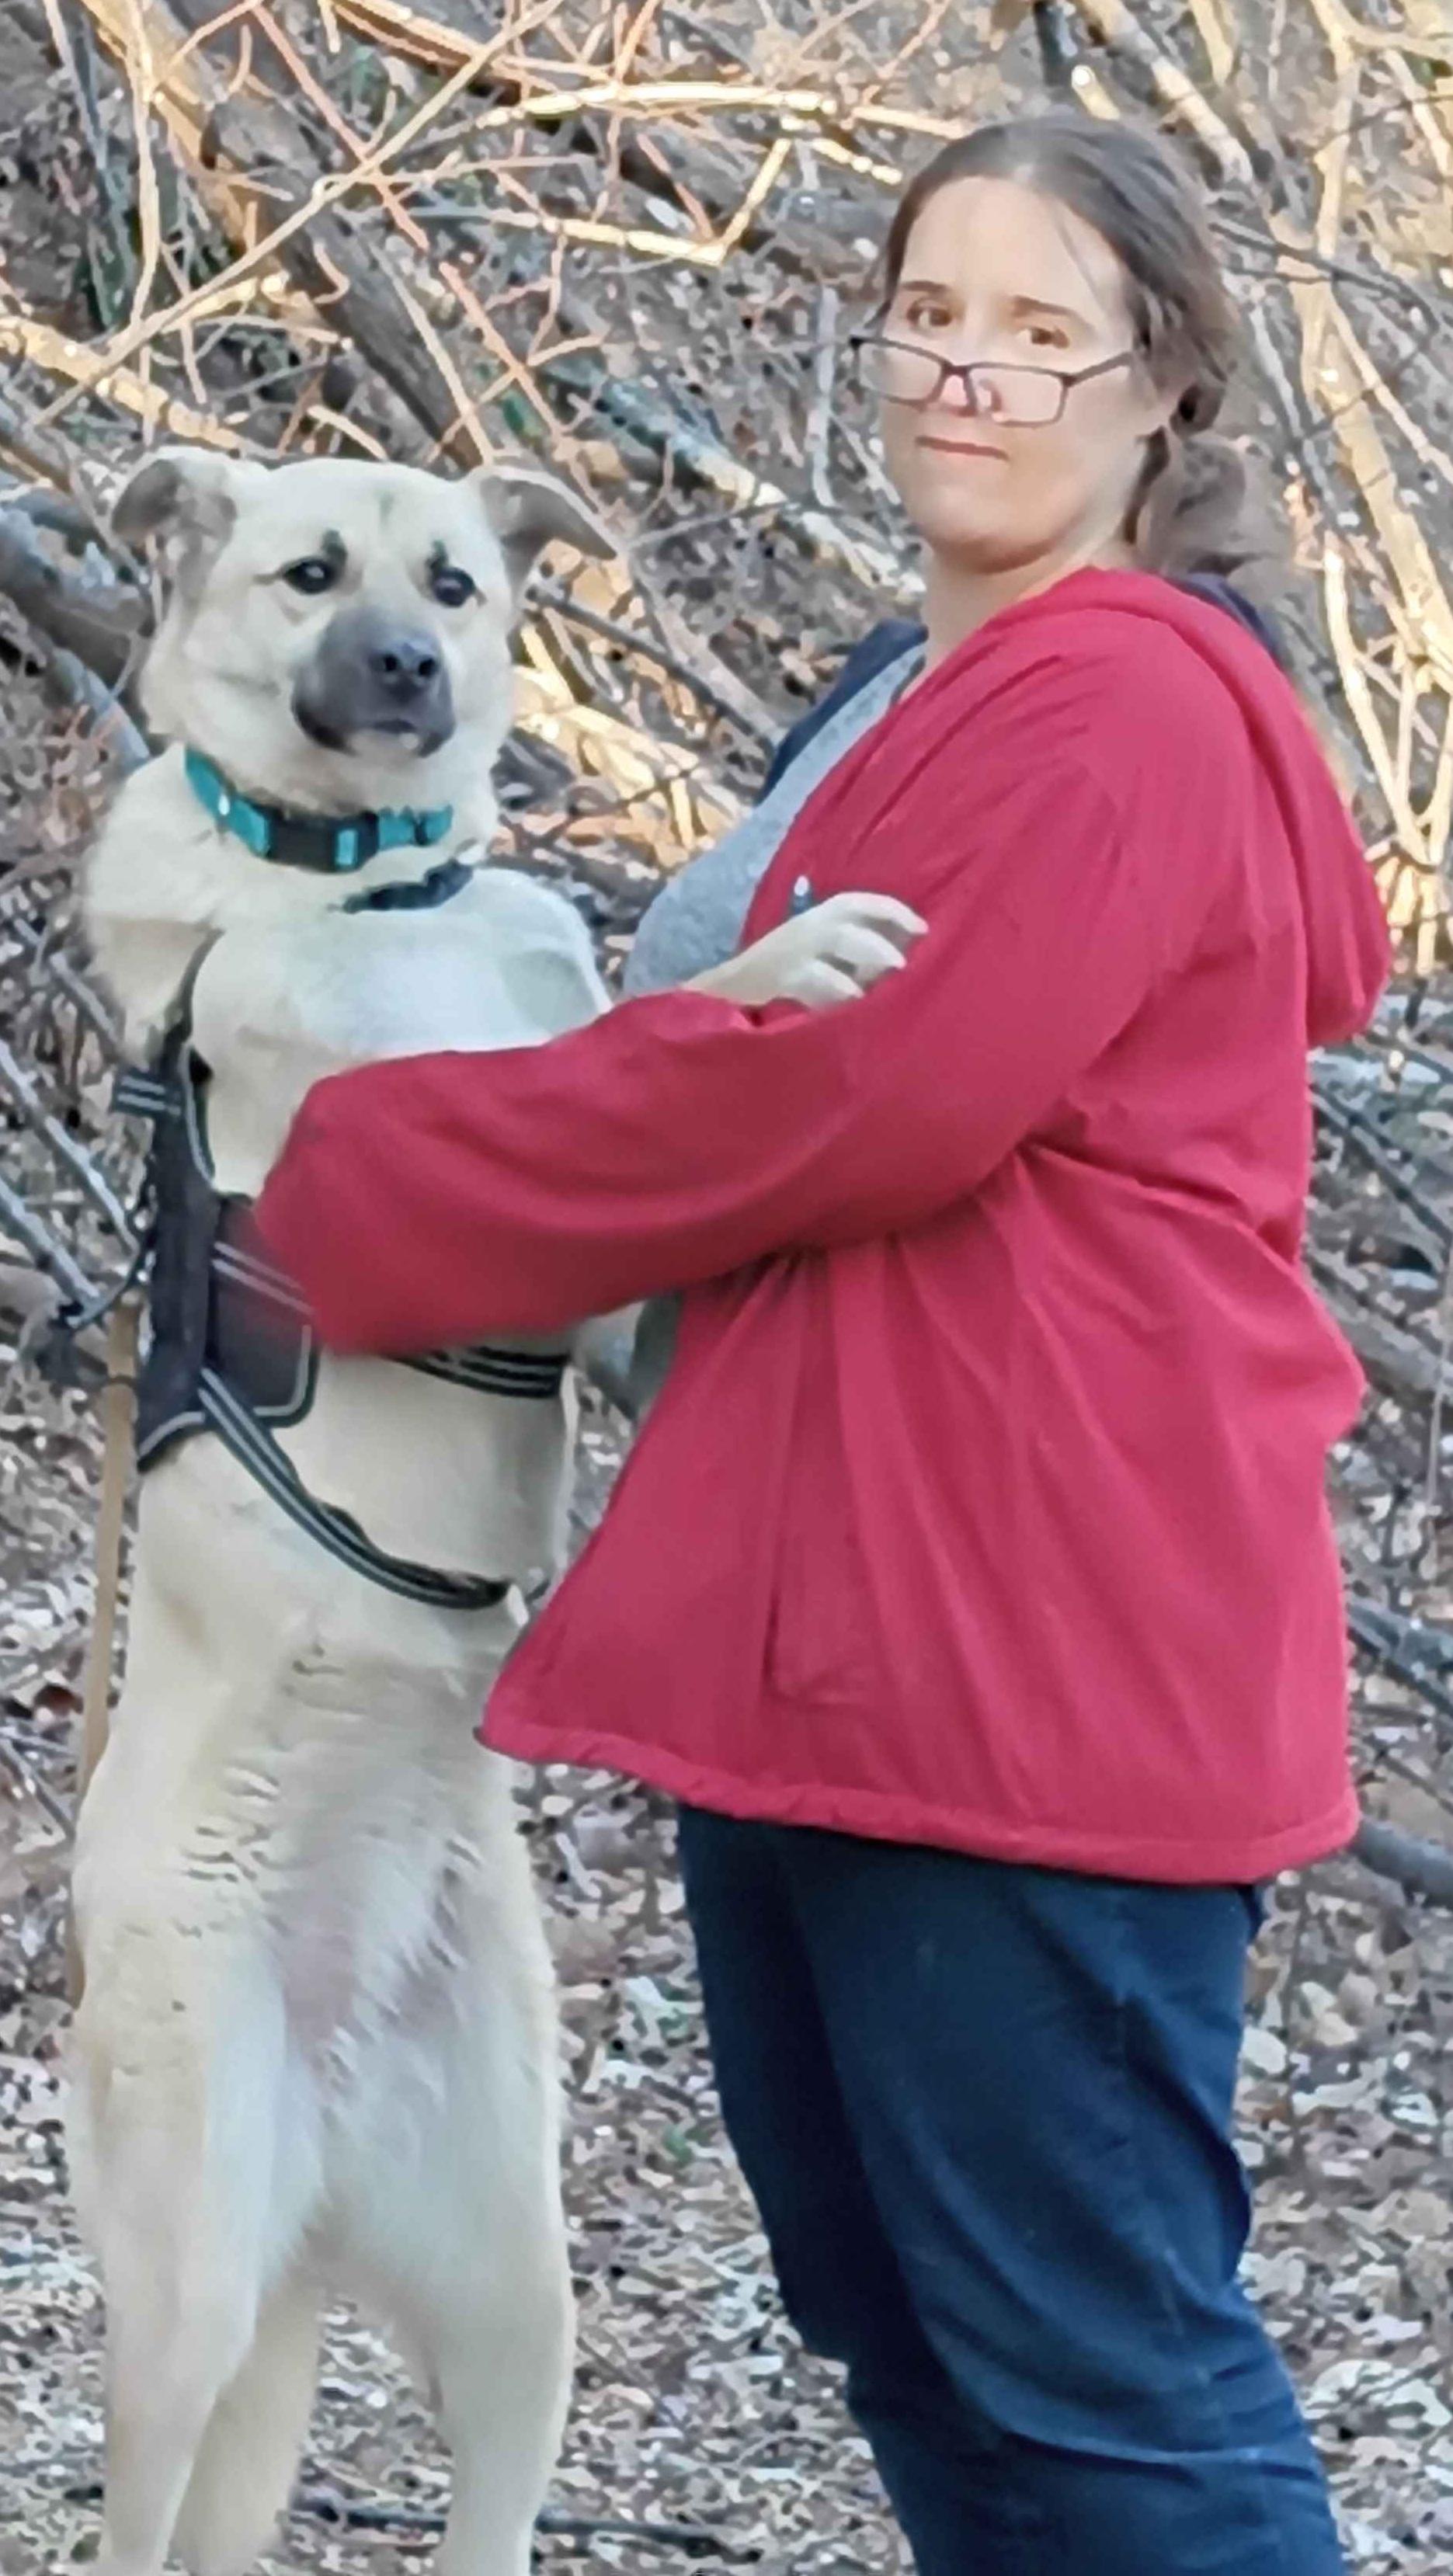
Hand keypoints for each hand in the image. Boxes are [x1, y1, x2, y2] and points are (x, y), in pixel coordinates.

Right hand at [690, 892, 926, 1011]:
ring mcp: (790, 950)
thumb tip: (906, 954)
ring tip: (880, 982)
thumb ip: (860, 949)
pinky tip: (849, 1003)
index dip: (892, 911)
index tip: (923, 928)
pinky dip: (829, 991)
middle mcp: (807, 926)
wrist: (736, 984)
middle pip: (844, 921)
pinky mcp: (777, 976)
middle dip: (876, 939)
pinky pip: (807, 979)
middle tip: (903, 963)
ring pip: (825, 946)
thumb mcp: (826, 949)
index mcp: (822, 915)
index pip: (860, 902)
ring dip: (854, 962)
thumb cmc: (793, 968)